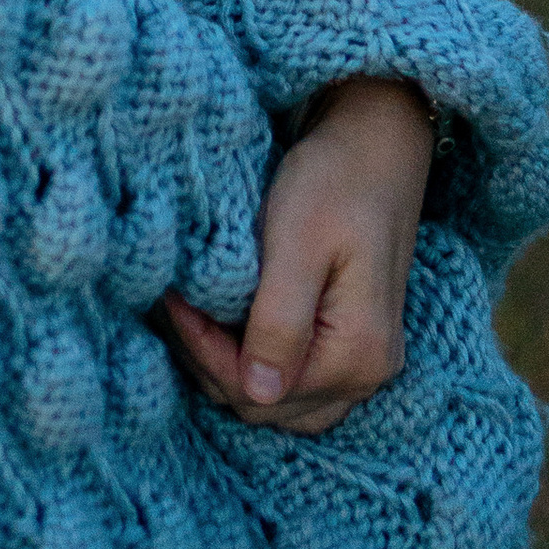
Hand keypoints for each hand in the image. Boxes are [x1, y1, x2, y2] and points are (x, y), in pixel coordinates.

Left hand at [159, 75, 434, 434]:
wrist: (377, 142)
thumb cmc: (334, 180)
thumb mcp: (298, 242)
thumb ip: (279, 321)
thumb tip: (258, 393)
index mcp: (358, 354)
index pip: (260, 391)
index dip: (204, 352)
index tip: (171, 300)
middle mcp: (368, 374)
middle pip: (268, 406)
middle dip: (211, 361)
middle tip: (175, 304)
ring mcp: (364, 363)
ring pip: (278, 399)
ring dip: (228, 367)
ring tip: (193, 314)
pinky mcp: (352, 342)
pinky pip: (294, 378)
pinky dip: (252, 358)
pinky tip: (224, 321)